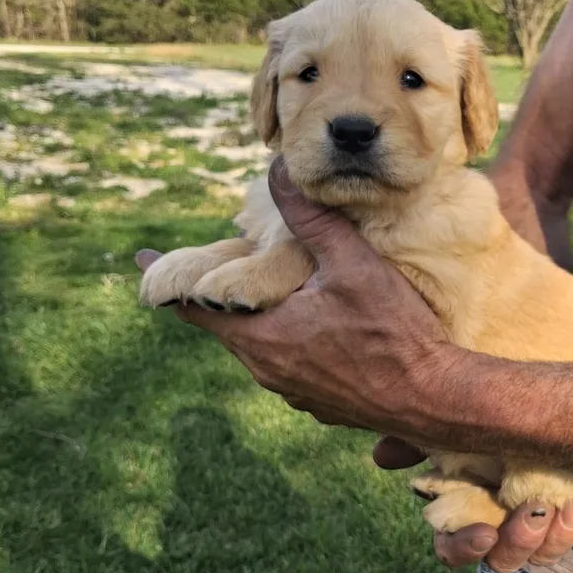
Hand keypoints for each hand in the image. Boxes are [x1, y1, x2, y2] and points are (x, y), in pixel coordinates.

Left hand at [136, 158, 449, 440]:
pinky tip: (311, 326)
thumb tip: (276, 171)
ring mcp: (292, 391)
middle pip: (226, 326)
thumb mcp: (351, 265)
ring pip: (258, 346)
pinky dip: (284, 340)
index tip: (140, 260)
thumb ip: (310, 219)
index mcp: (262, 337)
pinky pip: (286, 364)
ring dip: (254, 319)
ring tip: (262, 293)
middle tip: (215, 266)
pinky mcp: (317, 401)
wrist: (432, 398)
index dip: (167, 279)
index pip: (196, 306)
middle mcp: (267, 370)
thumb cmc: (392, 332)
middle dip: (217, 296)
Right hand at [374, 436, 572, 572]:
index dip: (464, 548)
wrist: (537, 411)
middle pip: (500, 557)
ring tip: (560, 506)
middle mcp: (494, 526)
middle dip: (517, 542)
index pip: (451, 547)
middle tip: (534, 512)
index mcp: (461, 511)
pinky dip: (572, 526)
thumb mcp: (447, 428)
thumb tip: (381, 455)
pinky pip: (567, 539)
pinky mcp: (562, 520)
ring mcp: (530, 527)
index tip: (484, 533)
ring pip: (537, 555)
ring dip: (548, 538)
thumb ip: (414, 441)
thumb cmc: (478, 423)